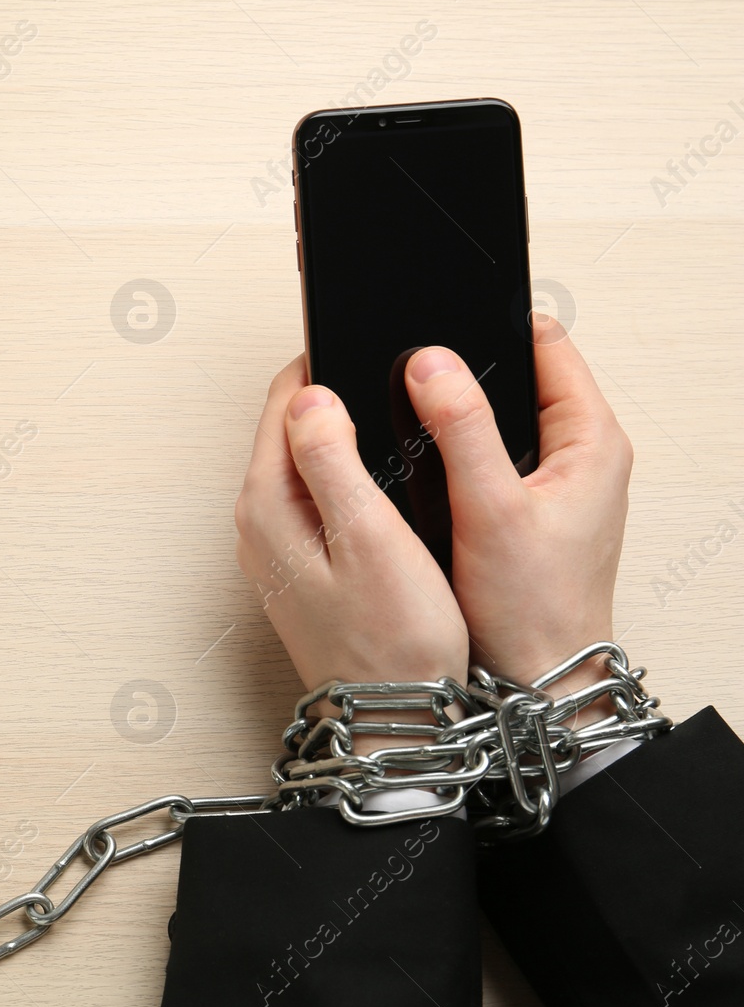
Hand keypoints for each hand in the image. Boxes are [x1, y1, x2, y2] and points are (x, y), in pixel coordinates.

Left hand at [235, 357, 468, 692]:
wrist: (393, 719)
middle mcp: (258, 525)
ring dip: (335, 433)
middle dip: (329, 393)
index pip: (284, 404)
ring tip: (385, 408)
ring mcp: (275, 549)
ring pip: (301, 463)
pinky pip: (312, 497)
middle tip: (383, 365)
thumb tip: (311, 398)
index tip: (364, 336)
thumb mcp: (370, 537)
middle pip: (288, 430)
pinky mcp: (298, 569)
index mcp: (268, 505)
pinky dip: (340, 473)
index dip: (324, 363)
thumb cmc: (393, 639)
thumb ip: (332, 462)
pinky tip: (379, 475)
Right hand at [402, 316, 631, 696]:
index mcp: (592, 441)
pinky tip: (426, 468)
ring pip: (499, 419)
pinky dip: (456, 453)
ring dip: (458, 415)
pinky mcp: (527, 508)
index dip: (489, 328)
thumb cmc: (533, 609)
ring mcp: (554, 483)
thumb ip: (463, 428)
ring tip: (415, 415)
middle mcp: (581, 456)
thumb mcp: (491, 506)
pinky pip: (488, 457)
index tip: (438, 326)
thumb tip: (432, 362)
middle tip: (413, 372)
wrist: (535, 680)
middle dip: (465, 371)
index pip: (546, 344)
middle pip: (518, 377)